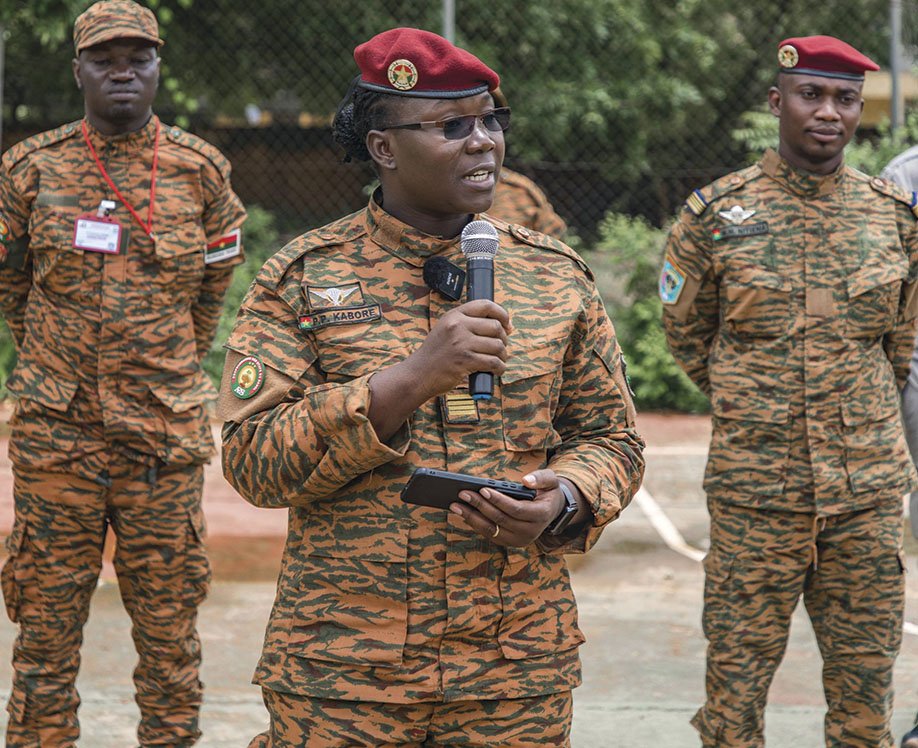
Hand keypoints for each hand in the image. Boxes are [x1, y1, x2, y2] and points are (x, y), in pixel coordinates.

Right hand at [367, 299, 510, 440]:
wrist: (418, 374)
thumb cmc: (435, 354)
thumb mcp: (446, 330)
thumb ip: (468, 324)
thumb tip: (503, 325)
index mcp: (454, 315)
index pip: (486, 305)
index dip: (502, 314)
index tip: (507, 325)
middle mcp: (458, 326)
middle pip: (496, 327)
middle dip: (504, 339)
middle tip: (501, 348)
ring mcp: (462, 343)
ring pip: (497, 346)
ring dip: (503, 355)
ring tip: (499, 360)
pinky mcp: (465, 361)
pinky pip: (493, 362)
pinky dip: (499, 368)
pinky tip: (496, 370)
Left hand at [450, 469, 567, 546]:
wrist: (551, 510)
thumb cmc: (547, 492)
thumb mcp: (551, 481)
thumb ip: (541, 478)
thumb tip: (525, 481)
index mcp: (541, 515)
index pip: (516, 510)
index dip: (498, 500)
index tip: (482, 489)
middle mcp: (531, 532)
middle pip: (500, 520)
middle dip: (480, 506)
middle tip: (462, 494)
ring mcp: (519, 540)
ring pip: (492, 530)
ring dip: (472, 517)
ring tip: (455, 505)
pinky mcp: (509, 542)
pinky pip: (489, 534)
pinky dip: (475, 524)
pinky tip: (463, 513)